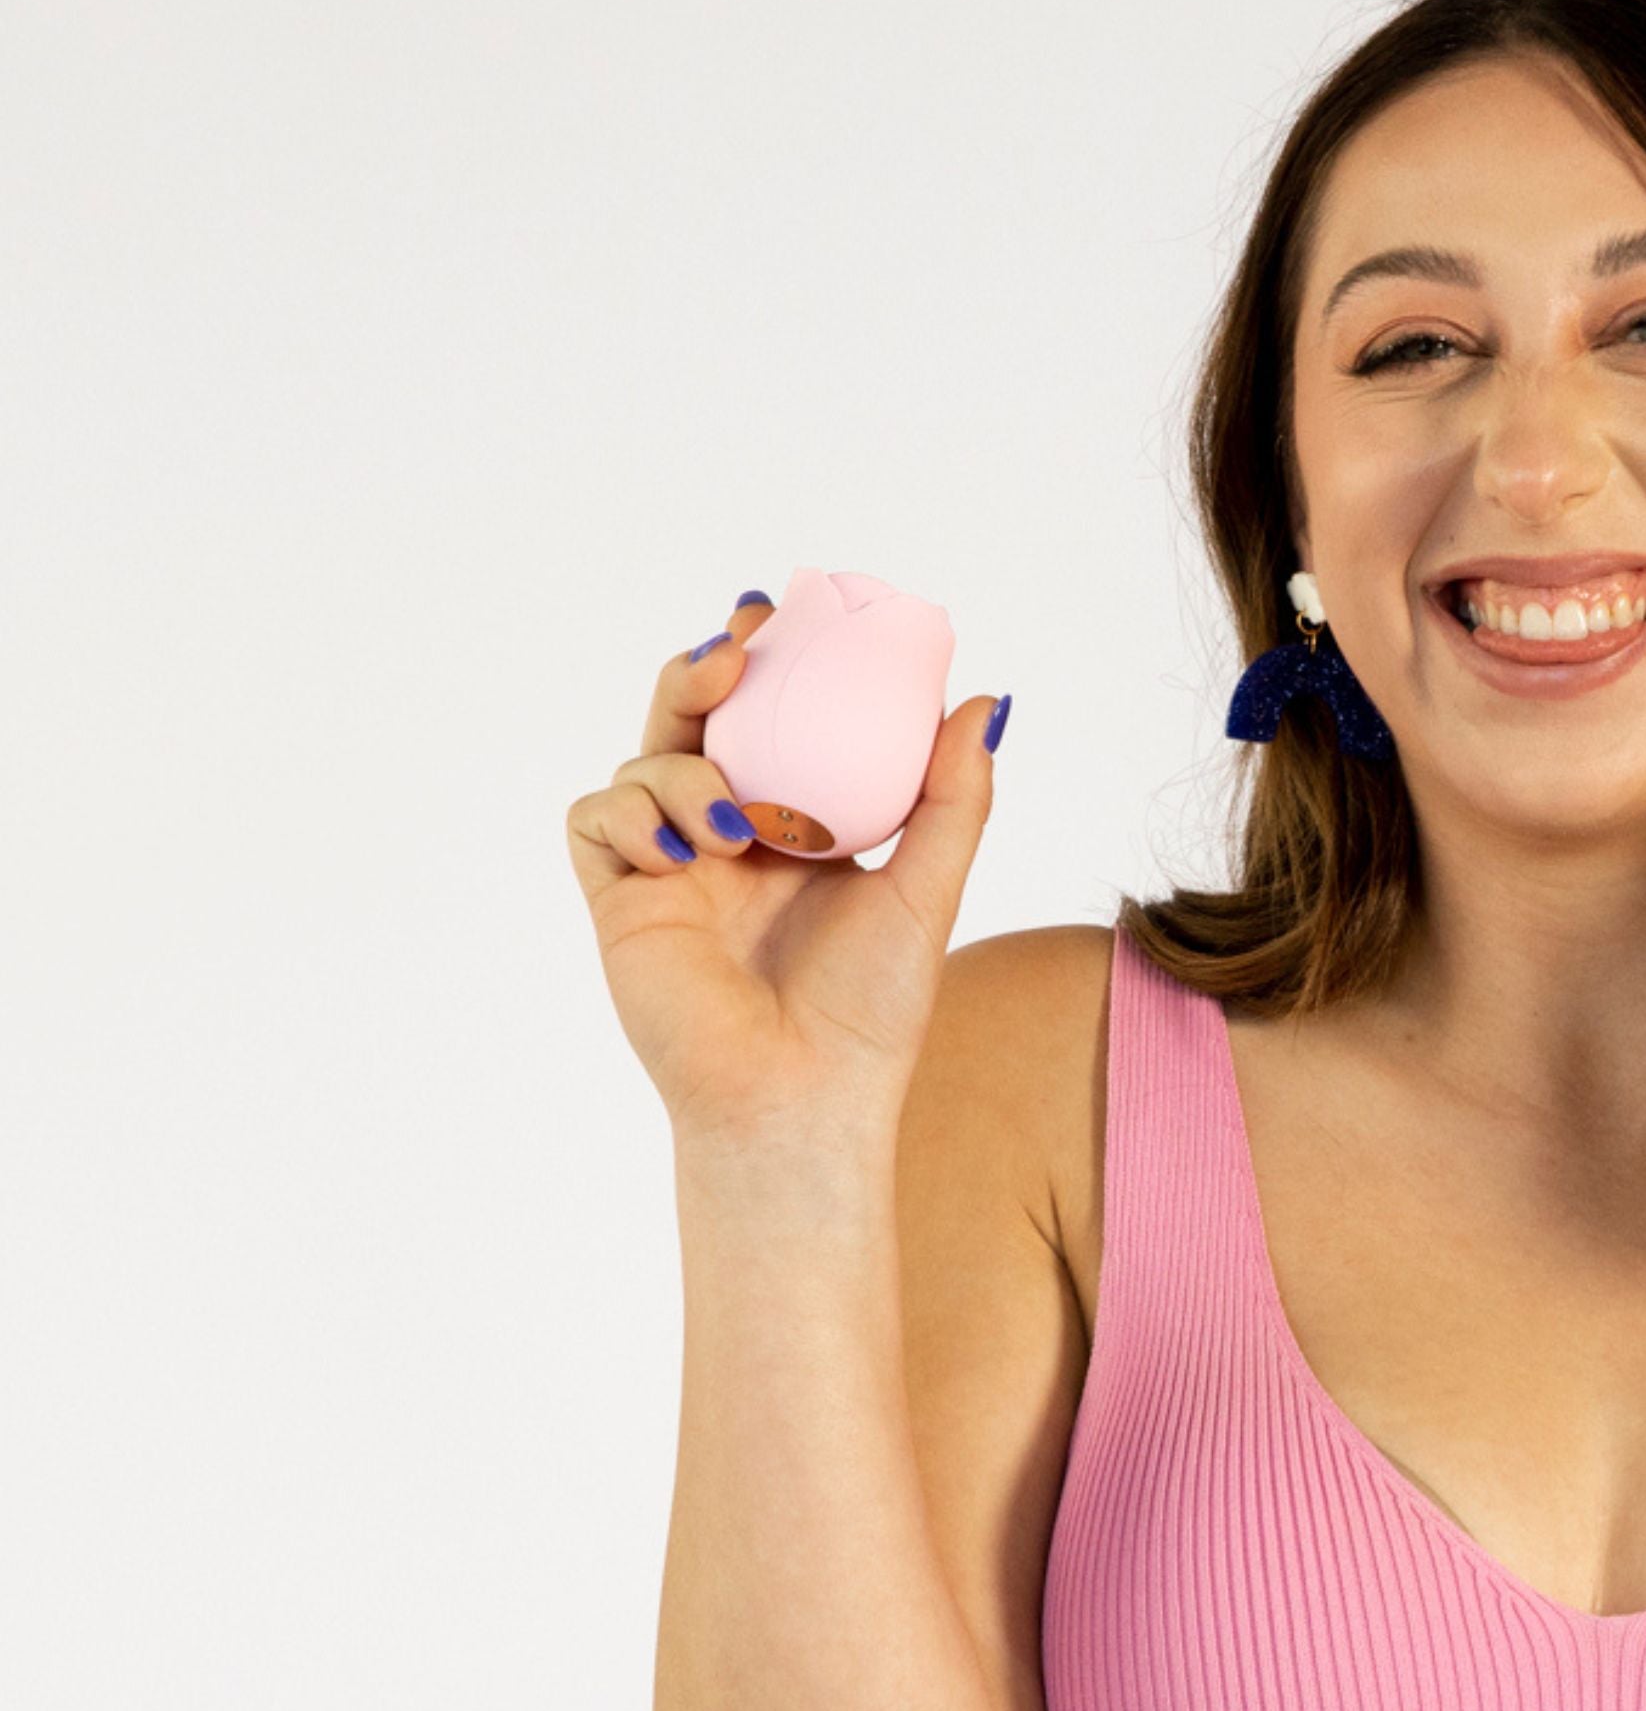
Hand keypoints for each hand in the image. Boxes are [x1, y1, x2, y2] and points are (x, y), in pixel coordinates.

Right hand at [563, 590, 1009, 1148]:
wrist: (805, 1097)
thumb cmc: (870, 1012)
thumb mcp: (927, 888)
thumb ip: (954, 797)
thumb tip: (983, 700)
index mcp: (796, 826)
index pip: (772, 721)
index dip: (769, 662)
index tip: (786, 613)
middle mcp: (727, 838)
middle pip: (693, 722)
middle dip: (704, 670)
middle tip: (737, 647)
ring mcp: (668, 867)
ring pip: (644, 762)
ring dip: (684, 770)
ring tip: (738, 828)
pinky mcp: (620, 901)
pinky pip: (596, 819)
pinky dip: (631, 814)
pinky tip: (686, 853)